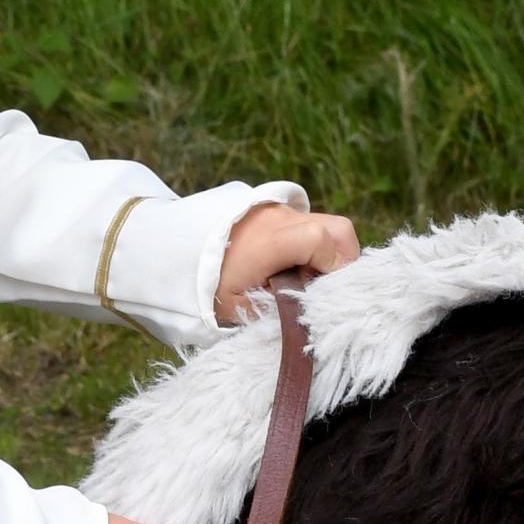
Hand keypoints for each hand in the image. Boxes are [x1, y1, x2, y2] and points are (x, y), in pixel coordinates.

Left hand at [216, 201, 360, 325]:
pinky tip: (296, 266)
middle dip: (344, 260)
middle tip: (326, 286)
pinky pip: (313, 224)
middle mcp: (281, 220)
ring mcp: (282, 211)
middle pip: (338, 229)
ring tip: (306, 277)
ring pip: (330, 225)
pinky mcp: (280, 210)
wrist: (179, 248)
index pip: (321, 241)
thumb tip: (310, 314)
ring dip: (330, 253)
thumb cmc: (209, 282)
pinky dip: (316, 245)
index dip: (335, 268)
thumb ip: (277, 310)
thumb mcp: (239, 306)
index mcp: (269, 243)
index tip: (325, 292)